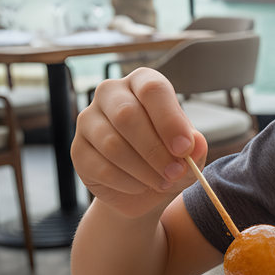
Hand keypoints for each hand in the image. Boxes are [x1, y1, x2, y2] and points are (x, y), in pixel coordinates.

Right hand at [72, 68, 207, 219]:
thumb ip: (195, 147)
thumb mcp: (191, 155)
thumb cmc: (170, 160)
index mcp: (142, 83)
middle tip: (175, 172)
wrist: (145, 190)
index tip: (185, 149)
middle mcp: (111, 94)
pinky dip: (128, 183)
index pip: (152, 90)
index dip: (169, 120)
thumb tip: (195, 144)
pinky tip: (140, 186)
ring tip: (162, 181)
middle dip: (156, 150)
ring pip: (112, 144)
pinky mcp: (78, 150)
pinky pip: (101, 168)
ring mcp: (88, 120)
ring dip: (144, 170)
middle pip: (127, 115)